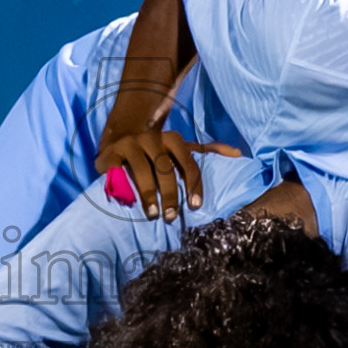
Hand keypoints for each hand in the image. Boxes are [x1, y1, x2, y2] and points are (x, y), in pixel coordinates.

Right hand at [95, 128, 239, 220]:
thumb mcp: (181, 146)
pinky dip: (122, 185)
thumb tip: (237, 154)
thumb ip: (206, 151)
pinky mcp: (109, 153)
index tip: (195, 206)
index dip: (193, 185)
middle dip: (170, 194)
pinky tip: (127, 201)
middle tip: (171, 217)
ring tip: (152, 214)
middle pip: (165, 169)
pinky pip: (116, 171)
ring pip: (142, 171)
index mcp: (172, 139)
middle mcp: (151, 139)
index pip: (188, 163)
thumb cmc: (156, 147)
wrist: (121, 131)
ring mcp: (129, 145)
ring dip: (148, 194)